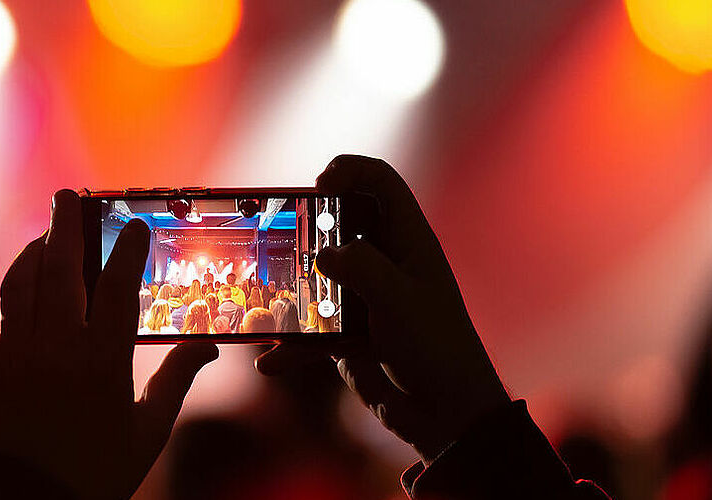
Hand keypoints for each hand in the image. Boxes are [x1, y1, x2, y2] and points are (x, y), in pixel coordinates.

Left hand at [0, 190, 219, 498]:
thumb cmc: (101, 470)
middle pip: (63, 271)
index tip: (136, 225)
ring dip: (32, 250)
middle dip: (68, 227)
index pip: (119, 289)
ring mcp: (20, 356)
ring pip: (22, 285)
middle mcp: (59, 349)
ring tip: (48, 229)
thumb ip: (178, 380)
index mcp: (105, 362)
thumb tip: (211, 346)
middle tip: (71, 196)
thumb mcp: (150, 429)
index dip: (129, 250)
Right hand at [257, 155, 509, 463]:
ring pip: (316, 279)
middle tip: (278, 237)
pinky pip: (309, 333)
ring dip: (289, 290)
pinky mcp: (348, 337)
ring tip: (263, 301)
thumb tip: (323, 253)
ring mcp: (364, 300)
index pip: (380, 183)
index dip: (349, 171)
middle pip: (337, 225)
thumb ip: (361, 268)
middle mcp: (384, 264)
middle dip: (305, 228)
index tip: (319, 186)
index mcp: (408, 242)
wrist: (448, 417)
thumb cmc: (437, 350)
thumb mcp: (399, 300)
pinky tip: (270, 362)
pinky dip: (290, 347)